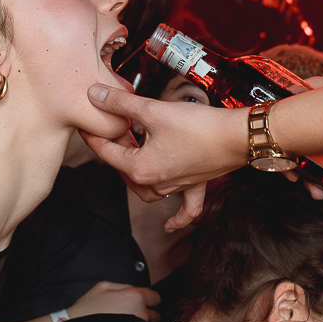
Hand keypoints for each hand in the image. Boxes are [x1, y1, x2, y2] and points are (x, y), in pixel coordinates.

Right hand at [70, 281, 159, 321]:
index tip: (144, 303)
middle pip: (156, 315)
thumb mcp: (103, 286)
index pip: (156, 298)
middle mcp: (140, 314)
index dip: (149, 299)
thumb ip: (124, 286)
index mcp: (134, 297)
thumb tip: (136, 291)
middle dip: (147, 314)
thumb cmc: (87, 310)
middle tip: (132, 316)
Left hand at [82, 85, 247, 225]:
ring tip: (132, 153)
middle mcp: (156, 183)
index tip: (84, 125)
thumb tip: (94, 95)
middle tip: (113, 129)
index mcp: (140, 168)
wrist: (237, 136)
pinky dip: (176, 217)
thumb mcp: (153, 109)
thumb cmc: (198, 125)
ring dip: (136, 175)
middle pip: (125, 170)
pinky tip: (168, 226)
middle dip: (116, 150)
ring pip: (147, 190)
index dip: (93, 136)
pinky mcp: (195, 185)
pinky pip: (184, 208)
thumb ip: (120, 103)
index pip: (106, 153)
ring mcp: (176, 187)